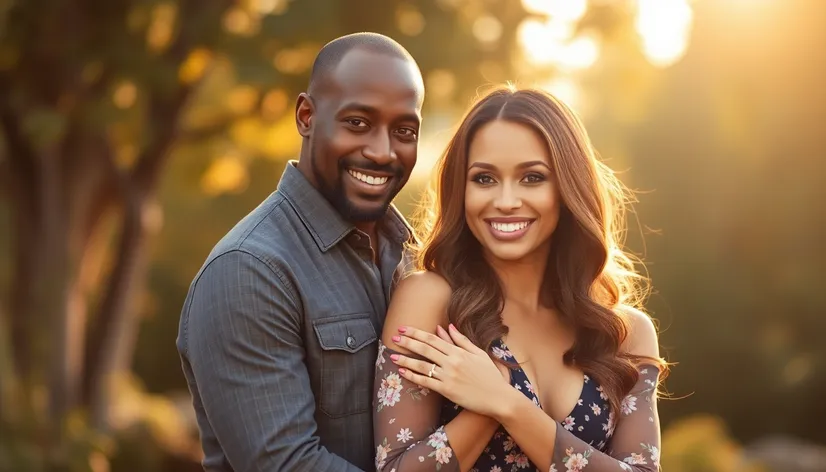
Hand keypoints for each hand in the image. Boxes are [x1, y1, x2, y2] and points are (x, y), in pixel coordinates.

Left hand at [390, 324, 511, 417]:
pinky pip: (426, 382)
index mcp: (459, 351)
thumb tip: (447, 326)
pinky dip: (412, 377)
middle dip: (407, 342)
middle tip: (393, 337)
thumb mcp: (478, 353)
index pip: (433, 338)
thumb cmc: (490, 376)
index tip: (404, 328)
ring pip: (422, 365)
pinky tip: (402, 372)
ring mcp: (448, 376)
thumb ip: (461, 340)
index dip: (416, 333)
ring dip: (405, 360)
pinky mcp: (447, 390)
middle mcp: (452, 362)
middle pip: (425, 349)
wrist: (499, 398)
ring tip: (391, 355)